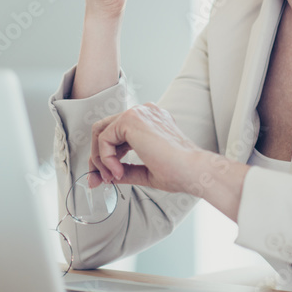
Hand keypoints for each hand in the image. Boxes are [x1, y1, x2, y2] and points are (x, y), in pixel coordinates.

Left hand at [87, 103, 205, 193]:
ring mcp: (138, 112)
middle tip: (101, 179)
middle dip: (98, 157)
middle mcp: (144, 112)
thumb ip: (123, 170)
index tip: (108, 177)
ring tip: (112, 177)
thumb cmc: (179, 172)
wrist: (193, 170)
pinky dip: (105, 158)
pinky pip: (104, 138)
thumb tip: (102, 177)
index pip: (118, 133)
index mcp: (151, 121)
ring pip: (101, 131)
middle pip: (105, 129)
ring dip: (100, 158)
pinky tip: (118, 171)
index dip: (107, 156)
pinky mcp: (131, 118)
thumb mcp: (145, 171)